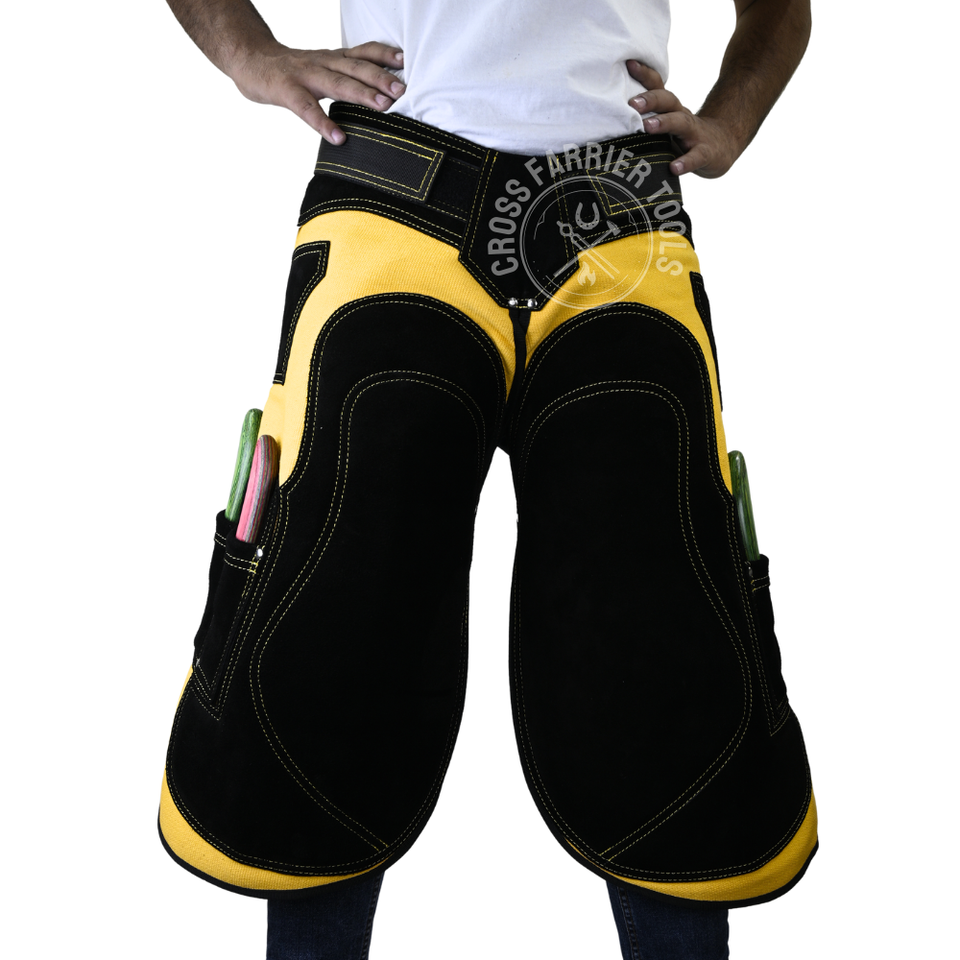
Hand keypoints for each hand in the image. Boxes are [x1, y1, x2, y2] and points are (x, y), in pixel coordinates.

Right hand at [230, 41, 405, 143]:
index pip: (362, 52)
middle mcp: (323, 63)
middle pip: (356, 68)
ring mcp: (305, 76)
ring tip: (383, 108)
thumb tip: (380, 95)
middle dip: (380, 78)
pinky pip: (307, 109)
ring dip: (362, 94)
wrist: (250, 60)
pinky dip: (324, 123)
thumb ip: (346, 76)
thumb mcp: (323, 66)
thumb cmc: (291, 70)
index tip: (406, 62)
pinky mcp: (286, 91)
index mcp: (333, 58)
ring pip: (337, 83)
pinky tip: (339, 137)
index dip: (384, 55)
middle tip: (402, 90)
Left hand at [626, 61, 742, 178]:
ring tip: (647, 126)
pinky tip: (674, 168)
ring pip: (680, 123)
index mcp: (672, 109)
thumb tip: (610, 119)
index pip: (658, 87)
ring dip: (664, 123)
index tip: (628, 64)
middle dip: (651, 99)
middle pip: (668, 101)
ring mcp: (695, 134)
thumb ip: (645, 121)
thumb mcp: (667, 126)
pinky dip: (685, 162)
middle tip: (632, 103)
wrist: (722, 147)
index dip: (645, 74)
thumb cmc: (685, 137)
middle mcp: (682, 116)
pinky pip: (696, 157)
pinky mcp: (706, 153)